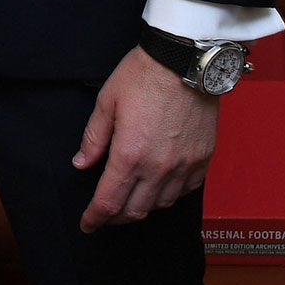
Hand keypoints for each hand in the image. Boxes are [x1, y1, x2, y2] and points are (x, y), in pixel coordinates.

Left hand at [73, 46, 217, 232]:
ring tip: (130, 198)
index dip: (94, 218)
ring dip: (141, 207)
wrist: (186, 60)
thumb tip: (81, 163)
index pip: (108, 202)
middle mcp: (158, 168)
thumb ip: (94, 138)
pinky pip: (184, 191)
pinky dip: (168, 194)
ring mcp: (183, 166)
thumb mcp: (107, 101)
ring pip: (160, 205)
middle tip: (105, 213)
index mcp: (129, 155)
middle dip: (115, 218)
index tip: (87, 224)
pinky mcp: (202, 160)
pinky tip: (159, 185)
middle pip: (134, 211)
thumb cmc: (144, 75)